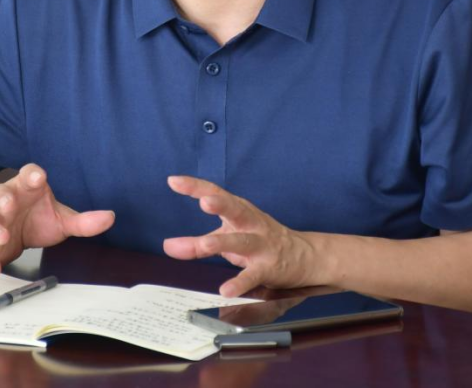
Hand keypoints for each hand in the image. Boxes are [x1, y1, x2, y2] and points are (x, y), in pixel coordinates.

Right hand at [0, 163, 113, 276]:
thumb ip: (83, 221)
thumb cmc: (36, 219)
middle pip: (2, 192)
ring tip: (2, 237)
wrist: (8, 235)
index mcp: (28, 188)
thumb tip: (110, 217)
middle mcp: (8, 199)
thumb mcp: (61, 219)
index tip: (38, 178)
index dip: (32, 175)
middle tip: (9, 204)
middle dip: (5, 198)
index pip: (28, 174)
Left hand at [162, 175, 317, 297]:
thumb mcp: (228, 238)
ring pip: (242, 241)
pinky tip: (226, 290)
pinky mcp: (268, 267)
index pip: (216, 193)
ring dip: (224, 242)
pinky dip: (239, 283)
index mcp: (239, 211)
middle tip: (204, 201)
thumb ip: (196, 244)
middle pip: (235, 209)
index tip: (173, 181)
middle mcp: (251, 223)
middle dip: (220, 204)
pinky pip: (253, 275)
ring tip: (205, 245)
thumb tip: (167, 245)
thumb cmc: (259, 241)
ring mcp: (261, 245)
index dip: (195, 186)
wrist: (304, 256)